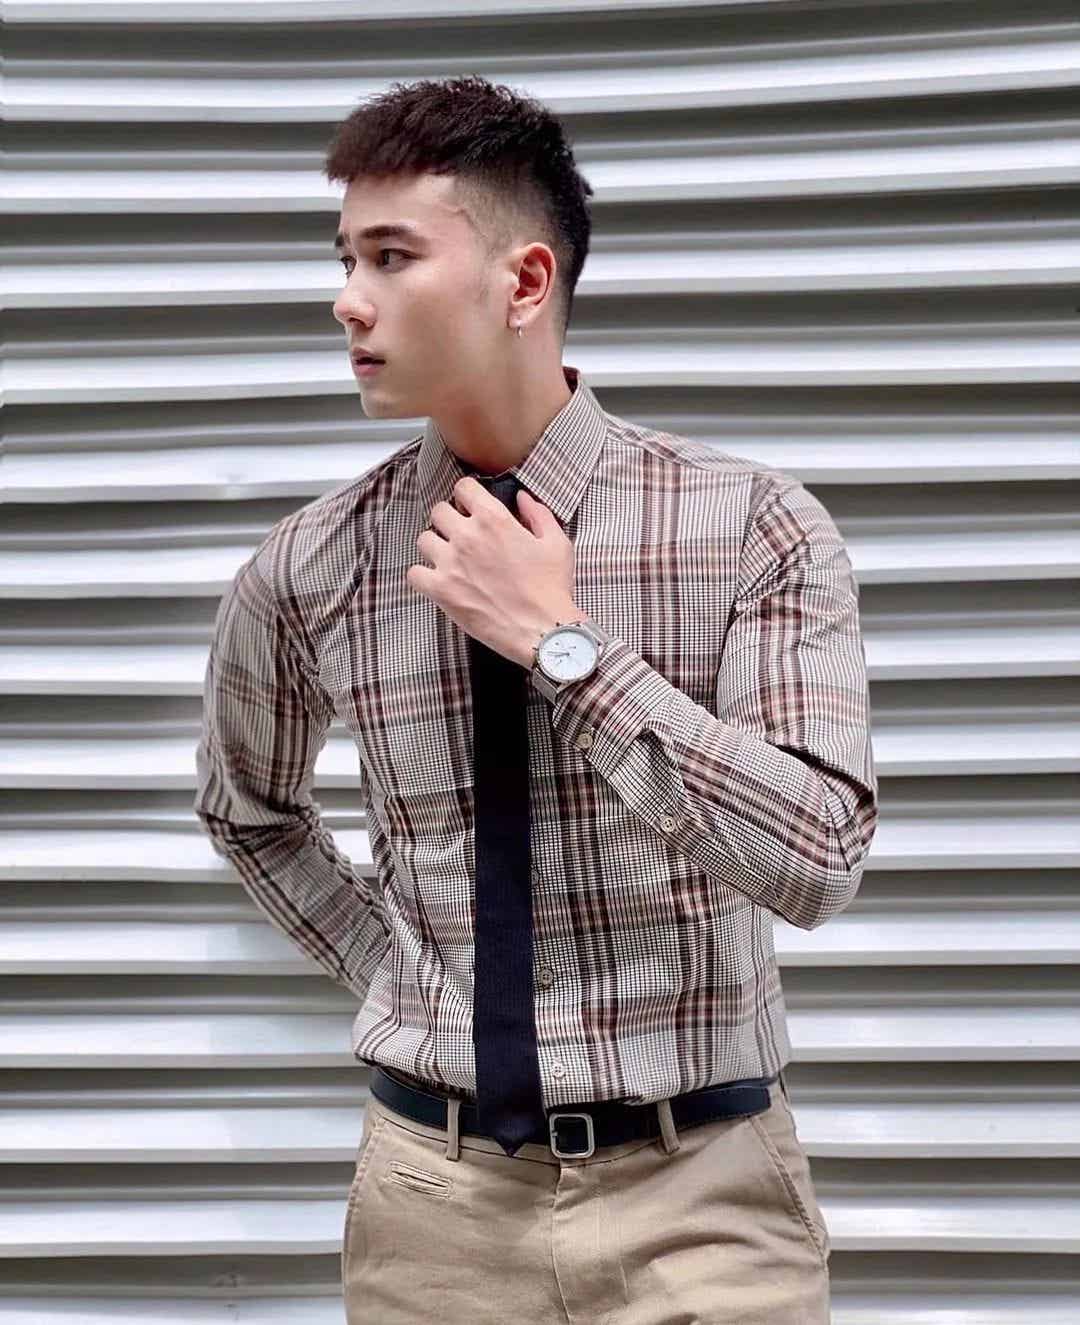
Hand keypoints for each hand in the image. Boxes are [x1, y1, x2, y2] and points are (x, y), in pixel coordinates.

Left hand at [406, 476, 583, 667]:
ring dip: (435, 546)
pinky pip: (414, 573)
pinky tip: (438, 580)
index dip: (467, 496)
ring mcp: (451, 563)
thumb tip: (522, 498)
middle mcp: (468, 536)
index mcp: (494, 519)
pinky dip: (422, 576)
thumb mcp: (557, 543)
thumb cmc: (551, 589)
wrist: (542, 629)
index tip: (470, 507)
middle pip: (438, 511)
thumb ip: (539, 514)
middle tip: (460, 535)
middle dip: (449, 519)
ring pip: (424, 539)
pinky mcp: (441, 591)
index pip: (463, 487)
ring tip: (448, 559)